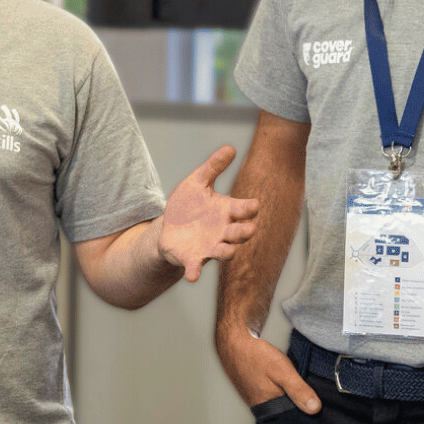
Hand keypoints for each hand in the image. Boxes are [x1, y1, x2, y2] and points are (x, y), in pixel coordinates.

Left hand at [157, 145, 259, 281]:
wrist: (170, 227)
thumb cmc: (190, 204)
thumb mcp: (198, 181)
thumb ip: (213, 167)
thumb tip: (230, 147)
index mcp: (227, 211)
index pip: (245, 210)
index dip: (250, 208)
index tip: (253, 205)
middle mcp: (223, 231)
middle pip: (241, 233)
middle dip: (245, 232)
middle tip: (249, 229)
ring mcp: (209, 247)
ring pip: (224, 252)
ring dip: (227, 252)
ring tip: (227, 251)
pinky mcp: (192, 259)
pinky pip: (195, 268)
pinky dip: (194, 272)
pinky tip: (191, 276)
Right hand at [215, 325, 320, 413]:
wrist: (234, 341)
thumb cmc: (255, 354)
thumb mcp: (282, 370)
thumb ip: (298, 390)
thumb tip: (315, 408)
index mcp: (267, 406)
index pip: (292, 415)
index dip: (303, 406)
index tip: (309, 396)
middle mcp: (260, 405)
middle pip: (286, 408)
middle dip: (295, 399)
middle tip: (296, 382)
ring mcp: (255, 398)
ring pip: (278, 400)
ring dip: (287, 392)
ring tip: (288, 379)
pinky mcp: (254, 390)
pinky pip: (271, 393)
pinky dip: (278, 387)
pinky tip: (279, 378)